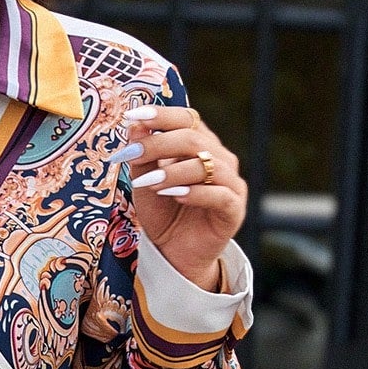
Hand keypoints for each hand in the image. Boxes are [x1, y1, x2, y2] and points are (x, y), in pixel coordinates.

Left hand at [119, 104, 247, 289]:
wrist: (174, 253)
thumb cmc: (162, 213)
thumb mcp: (145, 182)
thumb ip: (143, 156)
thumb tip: (135, 125)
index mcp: (201, 145)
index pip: (187, 119)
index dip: (162, 115)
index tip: (132, 116)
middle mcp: (220, 159)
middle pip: (194, 139)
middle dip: (160, 144)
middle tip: (132, 154)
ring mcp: (230, 183)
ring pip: (207, 166)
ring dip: (174, 172)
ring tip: (148, 183)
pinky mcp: (234, 209)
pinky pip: (219, 195)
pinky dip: (196, 193)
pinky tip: (175, 195)